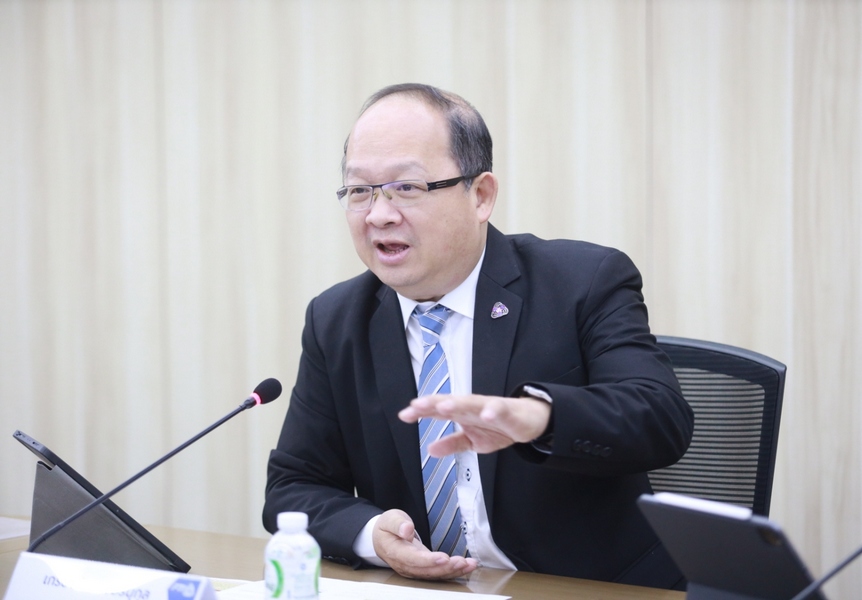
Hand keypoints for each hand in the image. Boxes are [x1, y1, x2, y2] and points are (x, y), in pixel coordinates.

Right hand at [372, 509, 477, 579]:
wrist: (382, 539)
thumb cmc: (387, 527)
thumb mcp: (390, 519)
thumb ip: (398, 524)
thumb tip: (407, 530)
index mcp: (395, 552)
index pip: (413, 559)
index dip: (429, 560)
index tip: (444, 557)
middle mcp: (405, 565)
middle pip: (426, 570)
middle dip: (446, 568)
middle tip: (462, 562)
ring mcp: (414, 569)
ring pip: (434, 574)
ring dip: (453, 571)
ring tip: (469, 565)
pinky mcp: (423, 569)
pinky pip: (438, 573)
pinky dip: (453, 571)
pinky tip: (466, 567)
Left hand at [398, 394, 550, 455]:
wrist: (529, 421)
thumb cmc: (499, 427)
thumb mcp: (473, 441)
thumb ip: (452, 444)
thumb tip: (430, 450)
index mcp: (462, 414)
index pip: (438, 411)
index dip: (422, 412)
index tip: (404, 415)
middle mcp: (472, 407)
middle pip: (450, 403)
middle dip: (433, 404)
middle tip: (417, 406)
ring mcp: (489, 408)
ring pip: (471, 403)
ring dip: (458, 404)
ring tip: (443, 407)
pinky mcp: (508, 412)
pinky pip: (500, 411)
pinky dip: (493, 411)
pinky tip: (486, 414)